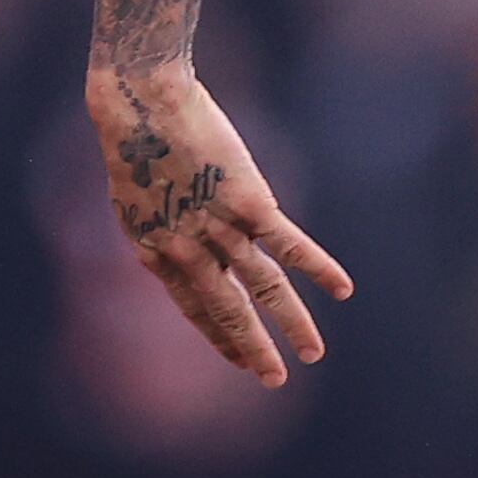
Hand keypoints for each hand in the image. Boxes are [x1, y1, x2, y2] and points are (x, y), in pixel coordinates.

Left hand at [89, 64, 355, 385]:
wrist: (139, 96)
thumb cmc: (132, 133)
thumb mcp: (136, 191)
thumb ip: (161, 224)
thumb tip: (184, 243)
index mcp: (151, 247)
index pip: (191, 306)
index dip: (216, 336)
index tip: (237, 361)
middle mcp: (184, 247)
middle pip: (226, 309)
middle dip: (252, 348)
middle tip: (274, 380)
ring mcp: (218, 226)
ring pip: (264, 288)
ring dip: (293, 323)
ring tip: (315, 354)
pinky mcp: (248, 202)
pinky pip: (291, 246)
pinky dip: (320, 269)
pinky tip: (344, 290)